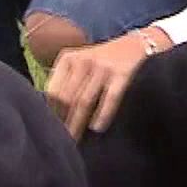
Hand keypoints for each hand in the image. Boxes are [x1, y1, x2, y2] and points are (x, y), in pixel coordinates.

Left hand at [45, 30, 163, 138]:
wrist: (135, 45)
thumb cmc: (102, 61)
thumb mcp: (80, 62)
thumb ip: (65, 81)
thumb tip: (50, 113)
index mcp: (68, 58)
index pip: (53, 91)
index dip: (51, 112)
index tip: (51, 129)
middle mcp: (83, 61)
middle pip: (67, 98)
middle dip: (63, 121)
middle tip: (62, 141)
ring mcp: (103, 67)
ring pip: (84, 101)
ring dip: (78, 123)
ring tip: (75, 140)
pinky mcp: (122, 74)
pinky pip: (109, 99)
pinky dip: (103, 114)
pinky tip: (98, 127)